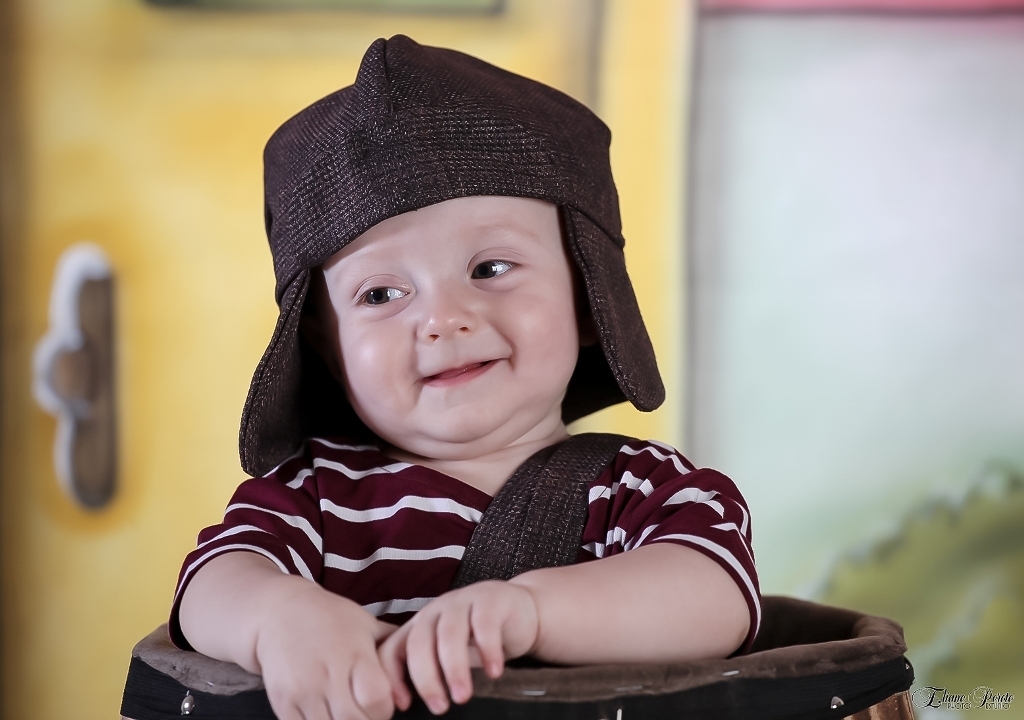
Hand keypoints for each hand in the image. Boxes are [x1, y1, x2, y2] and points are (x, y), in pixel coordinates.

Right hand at [254, 581, 398, 719]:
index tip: (383, 705)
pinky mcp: (283, 702)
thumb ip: (392, 644)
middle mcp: (328, 673)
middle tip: (367, 713)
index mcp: (354, 653)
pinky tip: (326, 715)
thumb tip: (423, 657)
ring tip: (347, 713)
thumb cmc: (329, 617)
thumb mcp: (365, 622)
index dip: (385, 710)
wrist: (279, 612)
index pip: (377, 699)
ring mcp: (303, 690)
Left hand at [377, 580, 538, 714]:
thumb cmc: (480, 637)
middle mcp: (436, 611)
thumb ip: (433, 670)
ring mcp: (463, 602)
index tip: (404, 706)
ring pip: (449, 633)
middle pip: (419, 642)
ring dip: (454, 668)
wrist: (520, 608)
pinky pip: (485, 624)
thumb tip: (415, 709)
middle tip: (439, 707)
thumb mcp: (450, 652)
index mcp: (420, 625)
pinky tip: (494, 672)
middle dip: (426, 678)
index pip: (393, 649)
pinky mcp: (491, 600)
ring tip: (462, 696)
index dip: (393, 678)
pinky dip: (488, 650)